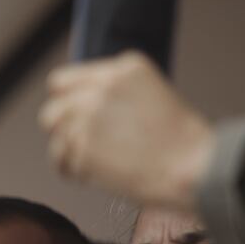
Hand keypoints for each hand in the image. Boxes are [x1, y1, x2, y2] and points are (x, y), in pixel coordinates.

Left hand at [39, 50, 214, 209]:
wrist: (192, 166)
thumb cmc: (178, 139)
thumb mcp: (150, 95)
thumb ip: (113, 93)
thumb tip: (74, 103)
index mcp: (124, 69)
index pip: (62, 81)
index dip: (63, 101)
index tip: (71, 116)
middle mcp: (102, 88)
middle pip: (51, 110)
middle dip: (60, 128)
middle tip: (78, 142)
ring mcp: (90, 117)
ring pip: (54, 136)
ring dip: (65, 151)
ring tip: (86, 161)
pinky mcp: (83, 147)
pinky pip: (62, 161)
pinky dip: (72, 170)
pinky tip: (91, 174)